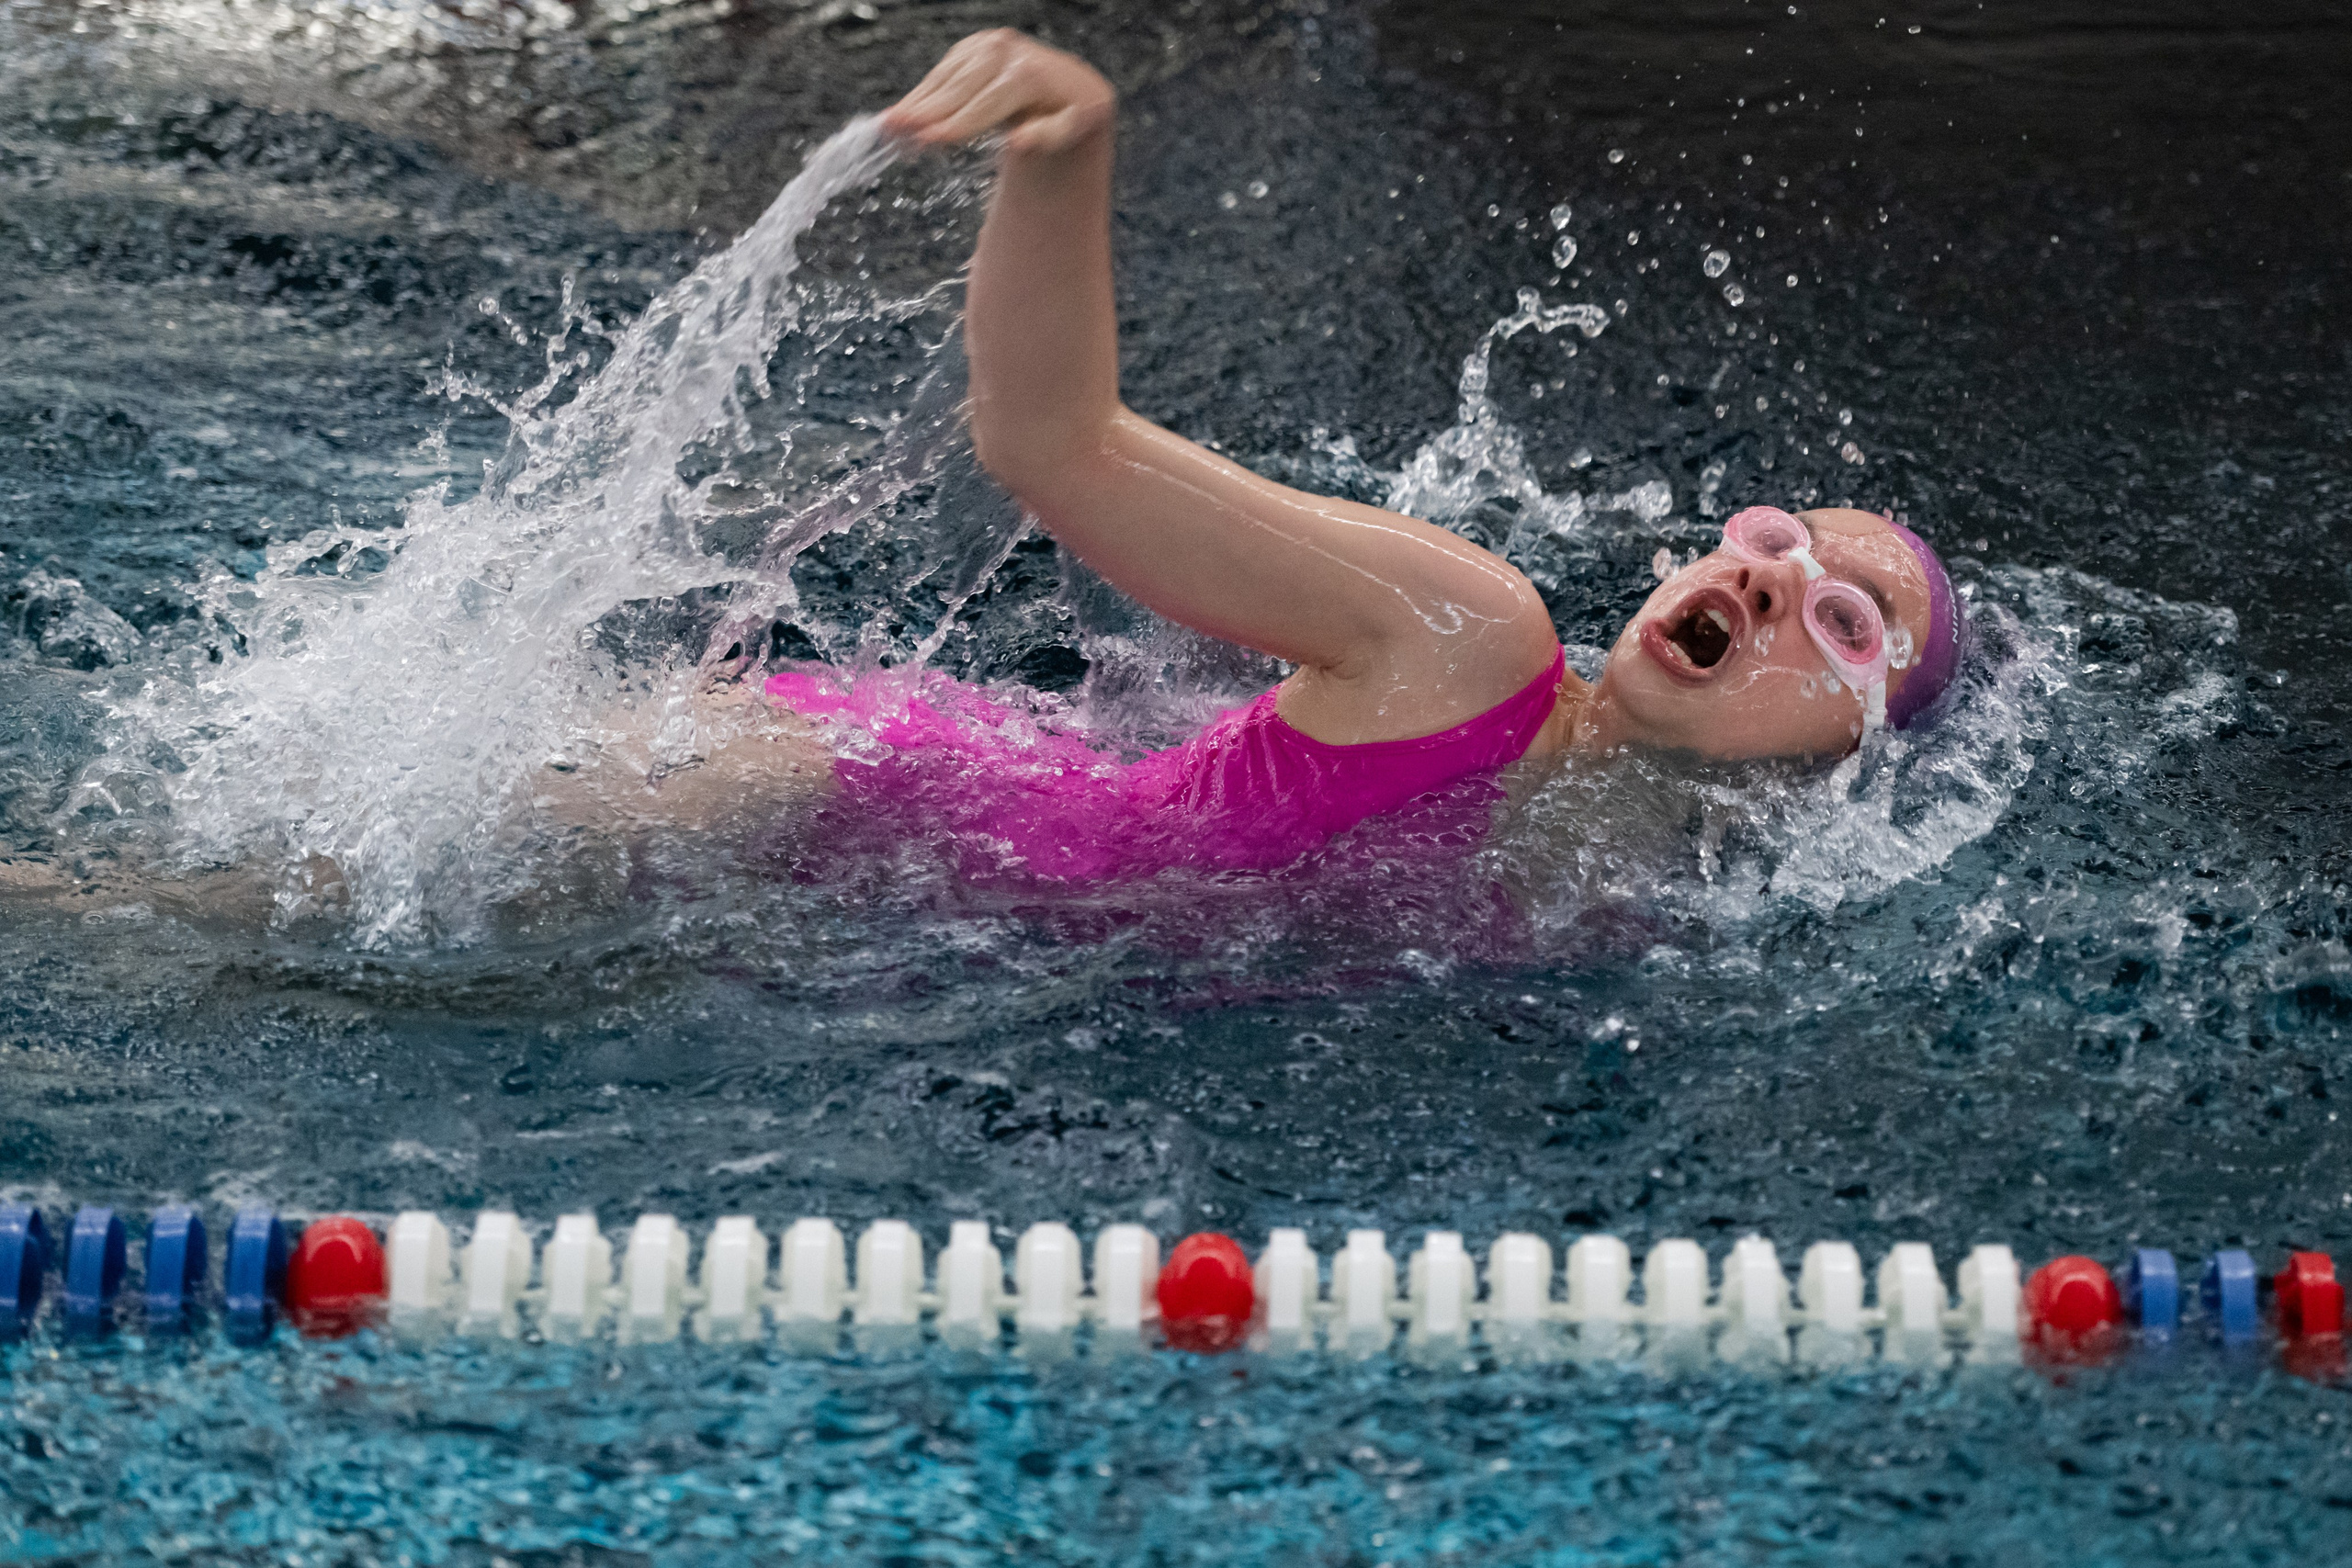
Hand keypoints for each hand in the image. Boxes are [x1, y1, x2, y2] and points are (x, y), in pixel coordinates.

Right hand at [881, 30, 1112, 156]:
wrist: (1069, 87)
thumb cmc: (1069, 115)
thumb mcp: (1070, 130)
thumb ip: (1046, 137)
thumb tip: (1017, 143)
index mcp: (1030, 72)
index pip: (986, 102)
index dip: (957, 123)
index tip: (930, 140)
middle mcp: (1006, 51)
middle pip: (959, 88)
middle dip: (926, 111)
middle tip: (893, 131)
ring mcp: (986, 46)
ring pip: (945, 78)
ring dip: (916, 103)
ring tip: (889, 126)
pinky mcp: (971, 48)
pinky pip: (941, 73)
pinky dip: (921, 94)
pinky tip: (902, 113)